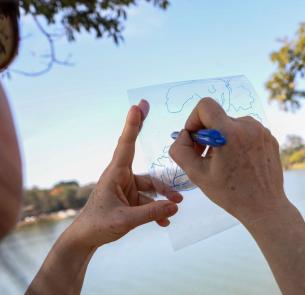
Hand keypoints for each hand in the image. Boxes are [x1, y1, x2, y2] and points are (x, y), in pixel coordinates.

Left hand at [69, 100, 182, 247]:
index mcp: (115, 174)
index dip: (133, 125)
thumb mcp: (125, 220)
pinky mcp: (130, 201)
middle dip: (149, 144)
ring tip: (176, 206)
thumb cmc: (98, 225)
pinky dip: (157, 210)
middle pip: (142, 159)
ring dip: (164, 197)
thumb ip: (151, 212)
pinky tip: (164, 221)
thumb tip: (176, 205)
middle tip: (151, 110)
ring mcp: (127, 188)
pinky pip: (148, 202)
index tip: (138, 106)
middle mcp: (122, 177)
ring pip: (151, 187)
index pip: (126, 144)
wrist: (85, 240)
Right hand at [169, 98, 287, 223]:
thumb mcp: (196, 174)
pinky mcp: (269, 138)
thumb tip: (184, 135)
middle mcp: (248, 126)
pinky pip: (247, 131)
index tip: (195, 138)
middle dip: (208, 133)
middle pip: (218, 117)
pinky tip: (240, 163)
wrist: (264, 207)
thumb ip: (180, 150)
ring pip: (232, 124)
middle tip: (206, 157)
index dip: (194, 119)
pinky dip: (239, 142)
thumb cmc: (230, 194)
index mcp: (229, 132)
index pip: (205, 105)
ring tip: (225, 162)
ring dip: (224, 138)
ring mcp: (261, 131)